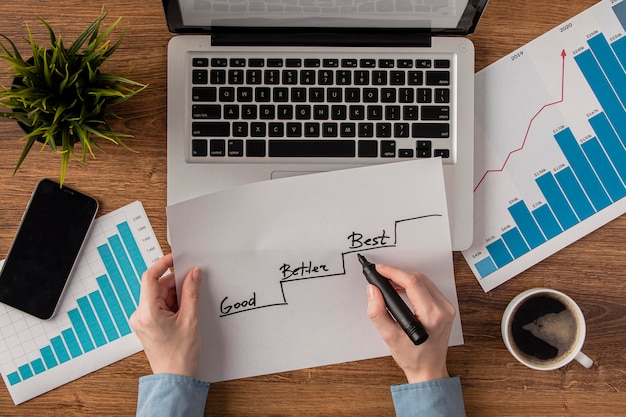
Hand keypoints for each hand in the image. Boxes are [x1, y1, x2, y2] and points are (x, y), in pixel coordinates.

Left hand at [129, 254, 202, 377]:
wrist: (174, 378)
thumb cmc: (180, 355)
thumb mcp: (190, 319)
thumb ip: (191, 292)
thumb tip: (193, 273)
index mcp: (147, 312)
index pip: (149, 278)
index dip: (163, 264)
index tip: (175, 258)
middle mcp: (139, 315)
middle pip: (156, 286)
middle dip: (175, 283)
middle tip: (193, 283)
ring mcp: (141, 319)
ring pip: (159, 295)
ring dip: (175, 294)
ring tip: (188, 307)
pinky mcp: (146, 323)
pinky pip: (158, 304)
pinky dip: (172, 303)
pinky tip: (183, 311)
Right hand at [366, 264, 454, 383]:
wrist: (428, 369)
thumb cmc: (412, 357)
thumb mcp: (389, 337)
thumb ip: (378, 312)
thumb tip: (373, 291)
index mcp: (432, 315)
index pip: (413, 282)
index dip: (394, 272)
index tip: (380, 270)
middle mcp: (443, 309)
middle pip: (419, 279)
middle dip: (398, 274)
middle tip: (381, 276)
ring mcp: (447, 308)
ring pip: (424, 281)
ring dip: (406, 279)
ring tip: (389, 282)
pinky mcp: (446, 308)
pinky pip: (429, 288)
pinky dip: (414, 285)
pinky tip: (402, 288)